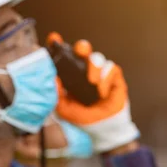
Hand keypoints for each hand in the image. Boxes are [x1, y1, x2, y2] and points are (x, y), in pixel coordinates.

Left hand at [54, 39, 139, 153]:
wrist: (100, 128)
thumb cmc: (81, 116)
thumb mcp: (63, 108)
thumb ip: (56, 94)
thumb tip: (52, 79)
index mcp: (69, 74)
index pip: (63, 55)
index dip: (58, 45)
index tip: (53, 38)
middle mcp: (84, 70)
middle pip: (83, 50)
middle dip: (81, 47)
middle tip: (79, 51)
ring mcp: (100, 73)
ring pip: (97, 57)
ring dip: (94, 67)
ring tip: (91, 82)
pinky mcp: (114, 78)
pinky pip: (111, 69)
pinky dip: (105, 79)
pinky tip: (101, 92)